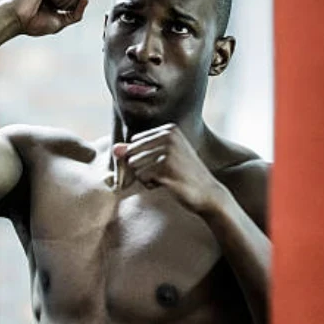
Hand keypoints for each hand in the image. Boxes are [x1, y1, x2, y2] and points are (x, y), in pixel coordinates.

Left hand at [113, 124, 227, 214]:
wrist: (209, 194)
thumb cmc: (183, 174)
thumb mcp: (162, 157)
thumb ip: (136, 151)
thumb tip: (114, 149)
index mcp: (170, 129)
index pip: (135, 142)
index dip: (143, 158)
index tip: (164, 163)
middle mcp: (169, 138)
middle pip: (132, 154)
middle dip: (142, 168)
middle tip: (165, 173)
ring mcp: (168, 153)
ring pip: (135, 167)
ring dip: (146, 177)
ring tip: (166, 178)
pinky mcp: (166, 170)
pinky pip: (142, 178)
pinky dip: (150, 185)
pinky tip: (167, 185)